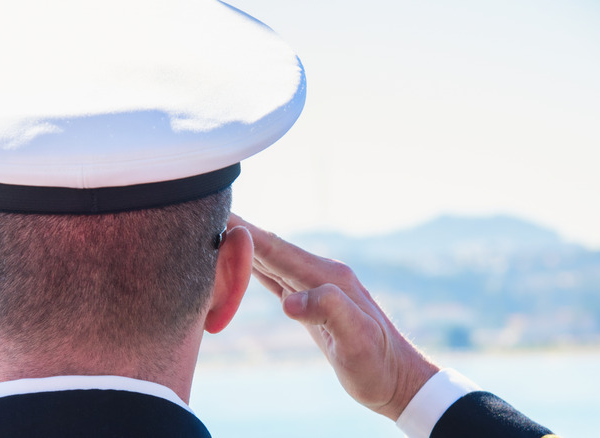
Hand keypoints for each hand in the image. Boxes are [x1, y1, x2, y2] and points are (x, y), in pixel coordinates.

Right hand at [228, 214, 438, 419]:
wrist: (397, 379)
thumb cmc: (377, 363)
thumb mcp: (357, 340)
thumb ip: (329, 310)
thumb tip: (290, 301)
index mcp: (327, 277)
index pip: (277, 249)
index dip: (245, 232)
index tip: (217, 214)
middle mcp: (320, 275)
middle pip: (269, 248)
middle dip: (237, 231)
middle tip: (203, 215)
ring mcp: (315, 287)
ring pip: (270, 260)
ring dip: (242, 246)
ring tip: (213, 231)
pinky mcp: (310, 302)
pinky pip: (276, 278)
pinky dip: (254, 266)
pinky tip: (239, 260)